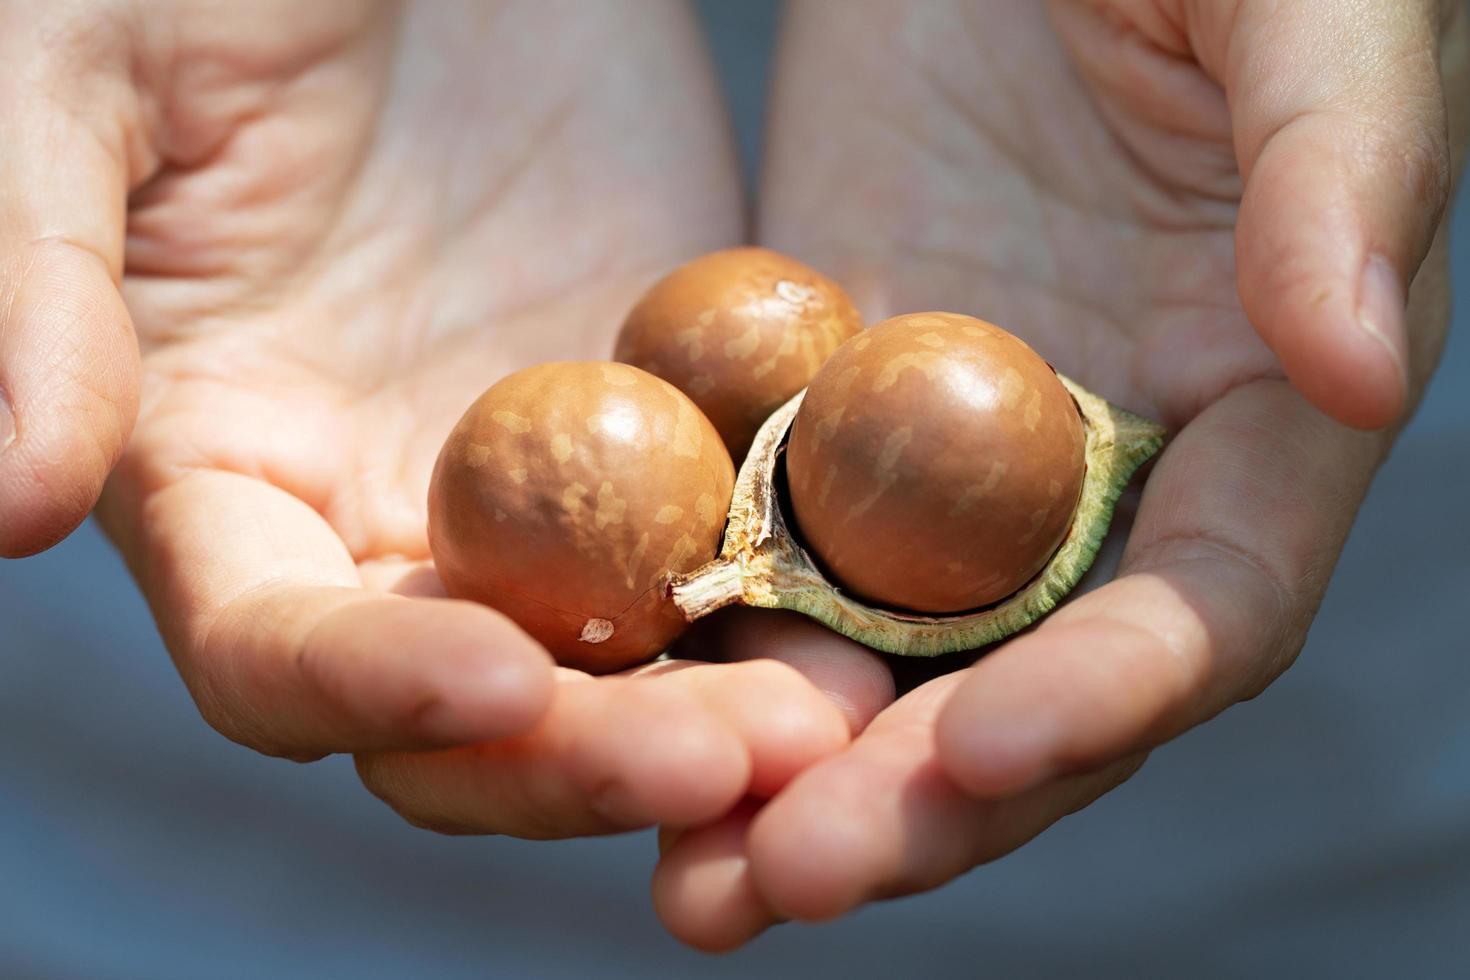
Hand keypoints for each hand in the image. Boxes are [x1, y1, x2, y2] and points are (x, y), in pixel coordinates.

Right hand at [0, 1, 888, 834]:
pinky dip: (808, 589)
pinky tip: (893, 614)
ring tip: (832, 722)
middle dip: (591, 757)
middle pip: (481, 711)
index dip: (369, 687)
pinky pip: (747, 535)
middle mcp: (389, 523)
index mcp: (227, 481)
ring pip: (634, 659)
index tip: (497, 682)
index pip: (279, 653)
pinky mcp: (678, 424)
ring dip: (725, 709)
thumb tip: (15, 504)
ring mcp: (547, 486)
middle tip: (729, 760)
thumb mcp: (80, 86)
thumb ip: (35, 286)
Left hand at [653, 0, 1467, 948]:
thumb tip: (1359, 369)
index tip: (986, 747)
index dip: (1113, 695)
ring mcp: (940, 461)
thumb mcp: (1301, 14)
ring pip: (876, 661)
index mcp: (1251, 415)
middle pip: (1021, 685)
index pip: (1205, 608)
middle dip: (920, 799)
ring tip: (695, 882)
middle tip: (791, 880)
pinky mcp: (809, 412)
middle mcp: (1095, 477)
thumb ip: (1339, 176)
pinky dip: (702, 649)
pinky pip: (753, 551)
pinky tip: (614, 717)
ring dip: (790, 779)